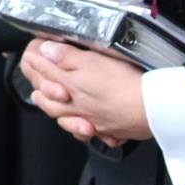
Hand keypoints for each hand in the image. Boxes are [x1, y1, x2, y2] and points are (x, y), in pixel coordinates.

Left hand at [18, 38, 151, 145]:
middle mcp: (81, 106)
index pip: (49, 73)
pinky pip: (94, 132)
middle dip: (44, 95)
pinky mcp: (113, 129)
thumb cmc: (125, 84)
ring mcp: (96, 120)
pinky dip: (87, 131)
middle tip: (37, 92)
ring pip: (72, 120)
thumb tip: (46, 51)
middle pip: (55, 102)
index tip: (31, 57)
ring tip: (56, 112)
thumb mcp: (93, 61)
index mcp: (74, 86)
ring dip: (61, 115)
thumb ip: (68, 57)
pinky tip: (89, 128)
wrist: (153, 110)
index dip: (38, 64)